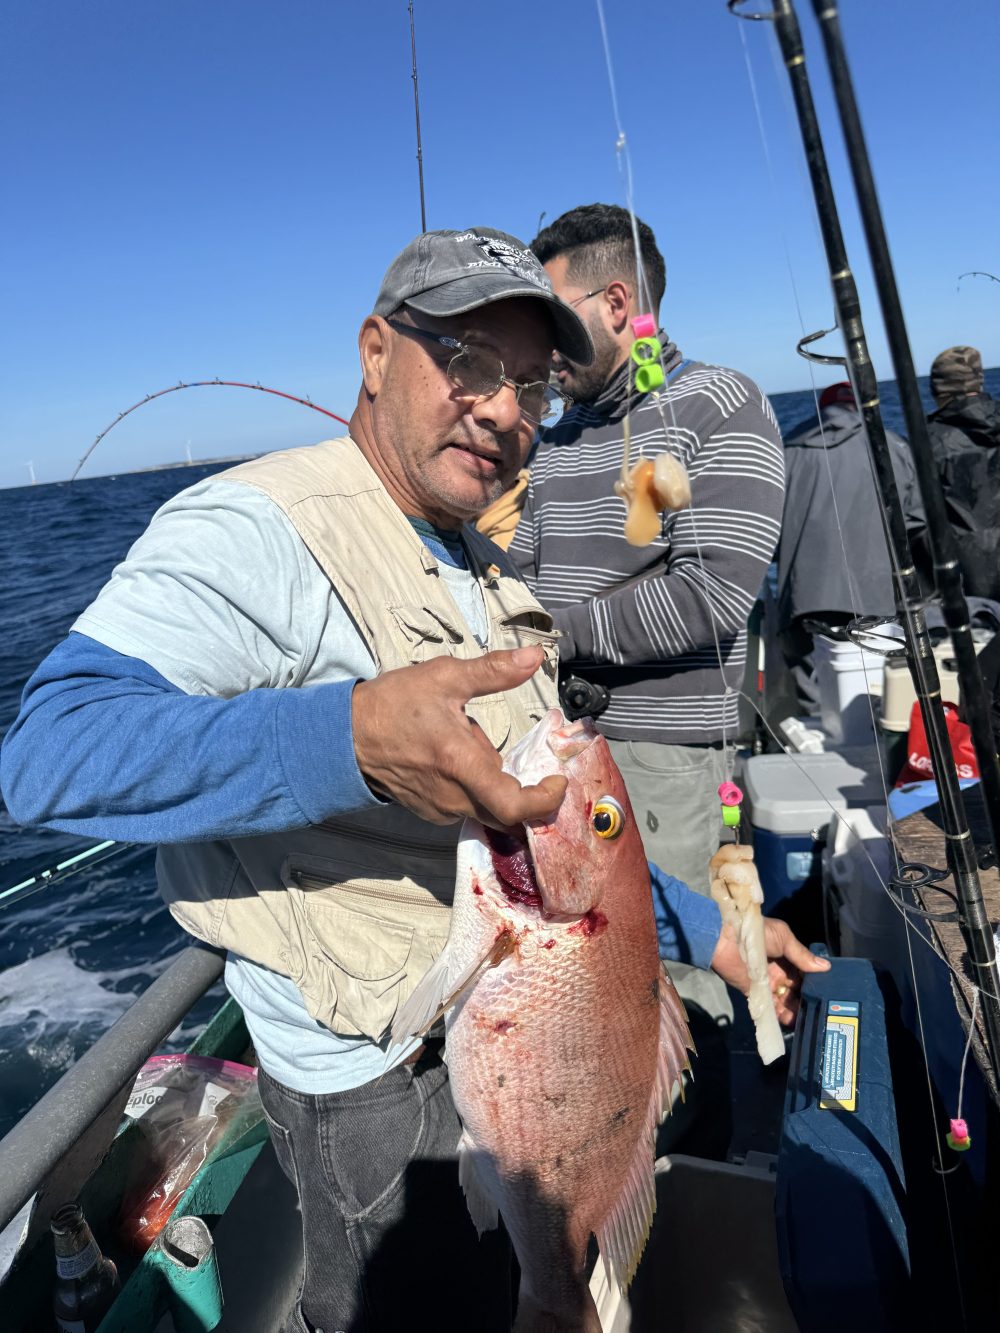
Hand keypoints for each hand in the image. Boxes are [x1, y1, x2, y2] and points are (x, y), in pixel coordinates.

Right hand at [351, 646, 566, 828]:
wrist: (344, 735)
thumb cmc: (393, 705)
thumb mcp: (445, 677)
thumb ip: (494, 670)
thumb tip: (533, 656)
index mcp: (461, 765)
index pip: (515, 806)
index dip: (544, 800)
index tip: (557, 781)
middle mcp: (453, 797)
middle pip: (507, 811)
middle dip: (523, 787)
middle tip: (517, 753)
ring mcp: (440, 809)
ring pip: (486, 807)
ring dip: (494, 782)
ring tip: (469, 742)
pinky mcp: (430, 812)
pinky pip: (466, 806)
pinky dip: (475, 787)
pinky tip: (456, 757)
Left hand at [710, 918, 830, 1025]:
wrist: (726, 940)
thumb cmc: (757, 933)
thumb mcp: (784, 937)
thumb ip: (802, 955)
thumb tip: (826, 967)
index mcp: (787, 957)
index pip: (805, 974)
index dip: (815, 983)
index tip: (829, 994)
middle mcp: (780, 972)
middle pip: (797, 990)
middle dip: (808, 1000)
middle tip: (821, 1011)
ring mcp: (768, 985)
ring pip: (786, 1001)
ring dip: (797, 1010)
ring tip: (810, 1020)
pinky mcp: (756, 994)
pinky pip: (771, 1008)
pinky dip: (781, 1016)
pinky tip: (794, 1023)